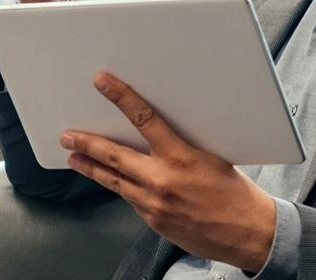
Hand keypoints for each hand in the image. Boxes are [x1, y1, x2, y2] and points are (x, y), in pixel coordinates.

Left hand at [61, 72, 276, 272]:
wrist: (246, 232)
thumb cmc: (234, 191)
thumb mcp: (211, 155)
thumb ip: (181, 144)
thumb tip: (159, 130)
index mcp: (180, 156)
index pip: (144, 118)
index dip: (121, 98)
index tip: (104, 83)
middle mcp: (162, 180)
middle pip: (114, 156)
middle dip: (88, 144)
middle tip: (68, 136)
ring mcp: (154, 203)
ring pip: (114, 181)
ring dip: (91, 168)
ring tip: (74, 159)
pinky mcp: (153, 221)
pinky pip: (129, 199)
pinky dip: (117, 187)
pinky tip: (107, 180)